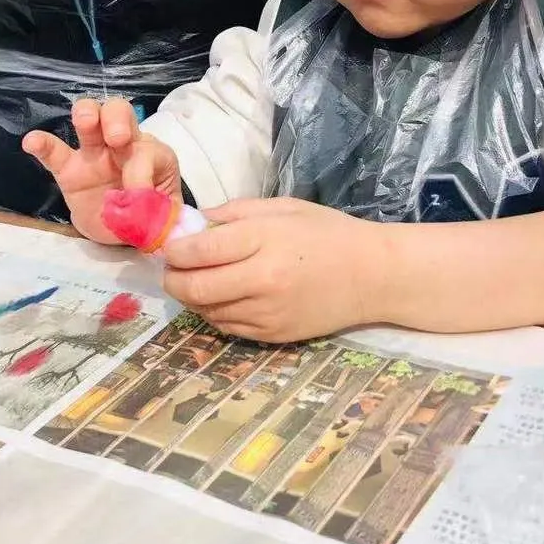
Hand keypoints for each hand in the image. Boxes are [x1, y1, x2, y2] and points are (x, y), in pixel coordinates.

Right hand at [23, 98, 181, 242]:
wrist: (125, 231)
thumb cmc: (150, 214)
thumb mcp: (165, 215)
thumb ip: (163, 215)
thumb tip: (156, 219)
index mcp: (151, 154)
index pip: (148, 151)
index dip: (143, 172)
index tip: (140, 197)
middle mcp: (122, 146)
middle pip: (119, 111)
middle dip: (118, 119)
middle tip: (117, 138)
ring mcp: (93, 155)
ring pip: (90, 118)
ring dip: (87, 114)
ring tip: (85, 122)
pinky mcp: (69, 170)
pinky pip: (55, 152)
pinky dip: (43, 144)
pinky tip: (32, 142)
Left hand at [161, 198, 380, 343]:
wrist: (373, 275)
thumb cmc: (328, 233)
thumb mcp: (283, 208)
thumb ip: (236, 212)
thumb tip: (194, 221)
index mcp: (265, 241)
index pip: (200, 250)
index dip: (175, 250)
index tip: (170, 246)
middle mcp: (262, 280)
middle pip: (195, 287)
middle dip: (173, 279)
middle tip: (172, 269)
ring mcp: (267, 312)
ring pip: (207, 311)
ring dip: (191, 297)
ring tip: (194, 281)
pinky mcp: (273, 335)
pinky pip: (227, 327)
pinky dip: (213, 313)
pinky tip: (220, 298)